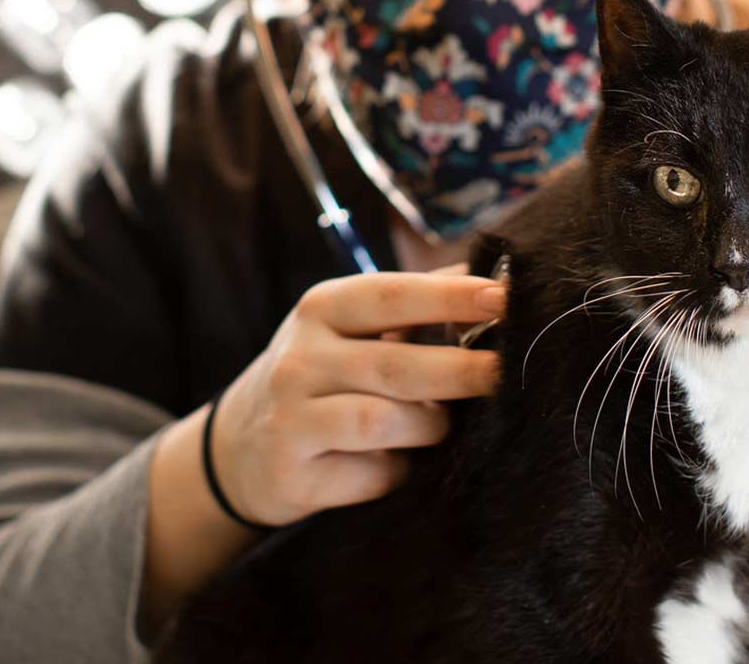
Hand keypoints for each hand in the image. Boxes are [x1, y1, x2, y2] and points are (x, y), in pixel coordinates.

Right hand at [208, 272, 506, 526]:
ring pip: (385, 422)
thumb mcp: (351, 326)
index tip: (505, 298)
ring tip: (437, 426)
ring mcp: (291, 417)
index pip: (392, 295)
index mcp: (322, 309)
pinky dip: (396, 471)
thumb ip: (415, 301)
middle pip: (397, 366)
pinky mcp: (293, 474)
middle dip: (463, 371)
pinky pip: (372, 475)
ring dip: (429, 428)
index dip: (451, 297)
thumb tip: (496, 273)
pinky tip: (392, 463)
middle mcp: (300, 359)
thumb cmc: (321, 374)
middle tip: (507, 374)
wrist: (240, 448)